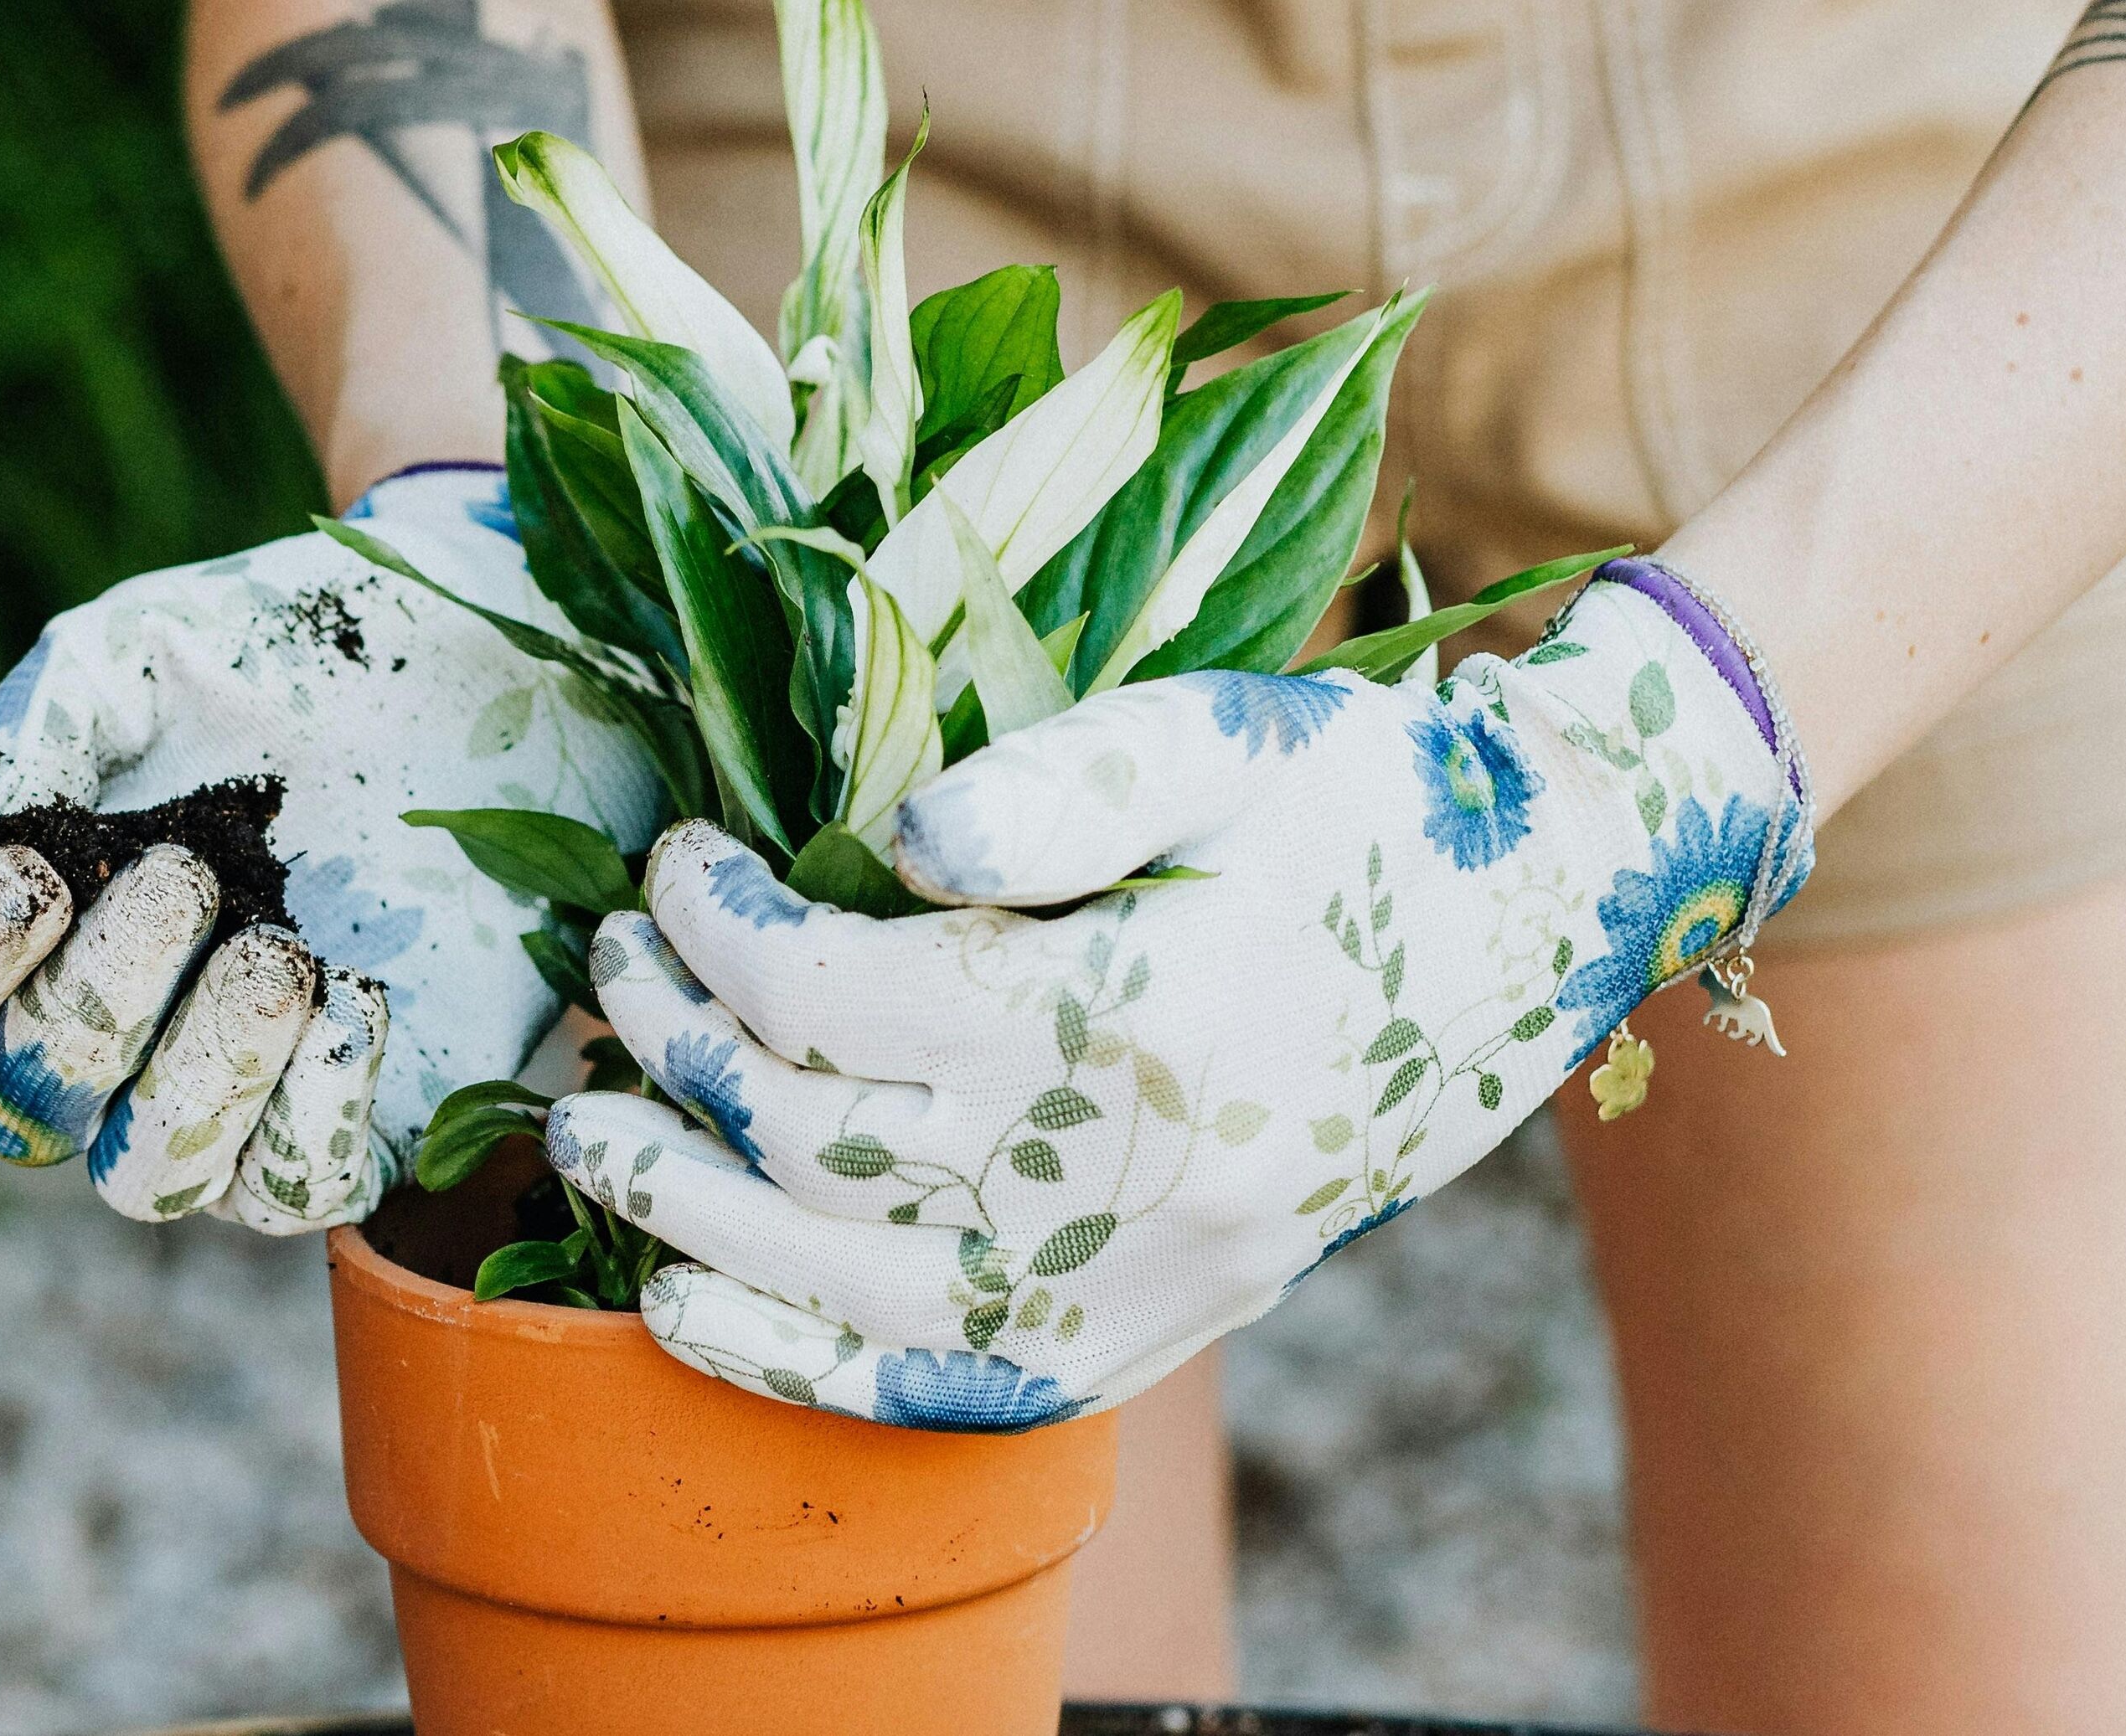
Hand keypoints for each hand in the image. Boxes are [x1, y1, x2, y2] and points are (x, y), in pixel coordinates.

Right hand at [0, 467, 661, 1230]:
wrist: (476, 658)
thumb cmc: (286, 652)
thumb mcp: (141, 652)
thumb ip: (32, 731)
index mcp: (28, 929)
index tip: (36, 873)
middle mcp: (108, 1038)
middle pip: (31, 1105)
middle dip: (100, 998)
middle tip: (187, 874)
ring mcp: (233, 1090)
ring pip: (152, 1179)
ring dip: (204, 1073)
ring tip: (280, 954)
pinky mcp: (362, 1113)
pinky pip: (300, 1192)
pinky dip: (316, 1110)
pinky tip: (360, 997)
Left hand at [547, 573, 1807, 1425]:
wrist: (1541, 923)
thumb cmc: (1363, 805)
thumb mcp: (1225, 736)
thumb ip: (1056, 782)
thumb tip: (889, 845)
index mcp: (1144, 1011)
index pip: (845, 996)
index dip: (722, 927)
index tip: (677, 859)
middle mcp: (1142, 1179)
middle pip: (820, 1139)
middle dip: (674, 1046)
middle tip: (607, 962)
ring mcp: (1155, 1283)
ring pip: (851, 1285)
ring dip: (685, 1209)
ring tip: (584, 1128)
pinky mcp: (1162, 1334)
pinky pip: (951, 1388)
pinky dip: (798, 1365)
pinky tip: (682, 1310)